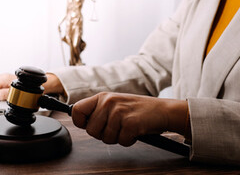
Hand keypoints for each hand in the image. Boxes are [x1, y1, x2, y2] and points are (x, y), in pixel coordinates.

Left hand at [71, 92, 190, 145]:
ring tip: (127, 128)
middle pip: (91, 130)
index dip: (80, 122)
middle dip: (103, 134)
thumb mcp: (114, 104)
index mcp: (102, 97)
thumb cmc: (138, 109)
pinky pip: (122, 141)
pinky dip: (129, 141)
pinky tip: (135, 131)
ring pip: (106, 138)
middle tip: (116, 128)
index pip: (76, 110)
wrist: (163, 110)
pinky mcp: (130, 123)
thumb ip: (98, 111)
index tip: (88, 125)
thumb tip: (80, 121)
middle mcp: (108, 103)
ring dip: (117, 138)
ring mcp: (119, 112)